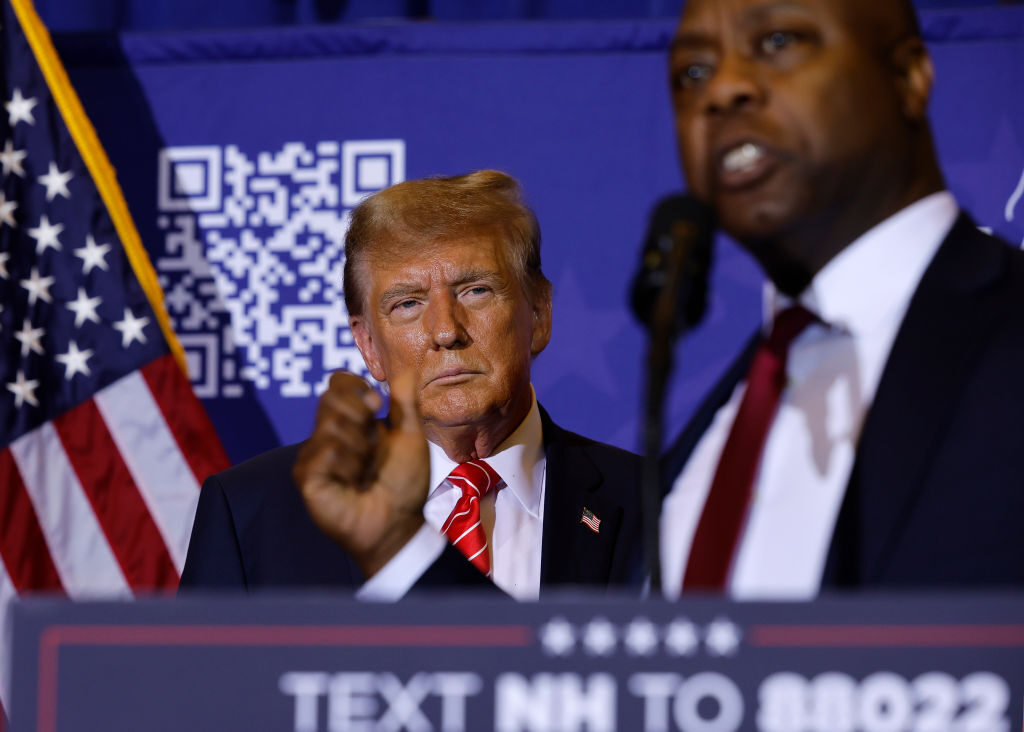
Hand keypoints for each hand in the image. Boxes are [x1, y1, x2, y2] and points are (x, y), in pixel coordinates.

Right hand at [293, 371, 428, 577]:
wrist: (400, 521)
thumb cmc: (404, 483)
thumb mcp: (410, 434)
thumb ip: (404, 401)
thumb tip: (406, 368)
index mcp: (350, 422)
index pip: (337, 384)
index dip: (355, 386)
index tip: (377, 402)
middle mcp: (327, 435)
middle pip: (330, 398)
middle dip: (361, 417)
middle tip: (374, 446)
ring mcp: (313, 457)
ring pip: (330, 425)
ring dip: (360, 448)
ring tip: (365, 470)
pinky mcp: (307, 477)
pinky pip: (325, 451)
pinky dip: (348, 465)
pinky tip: (353, 483)